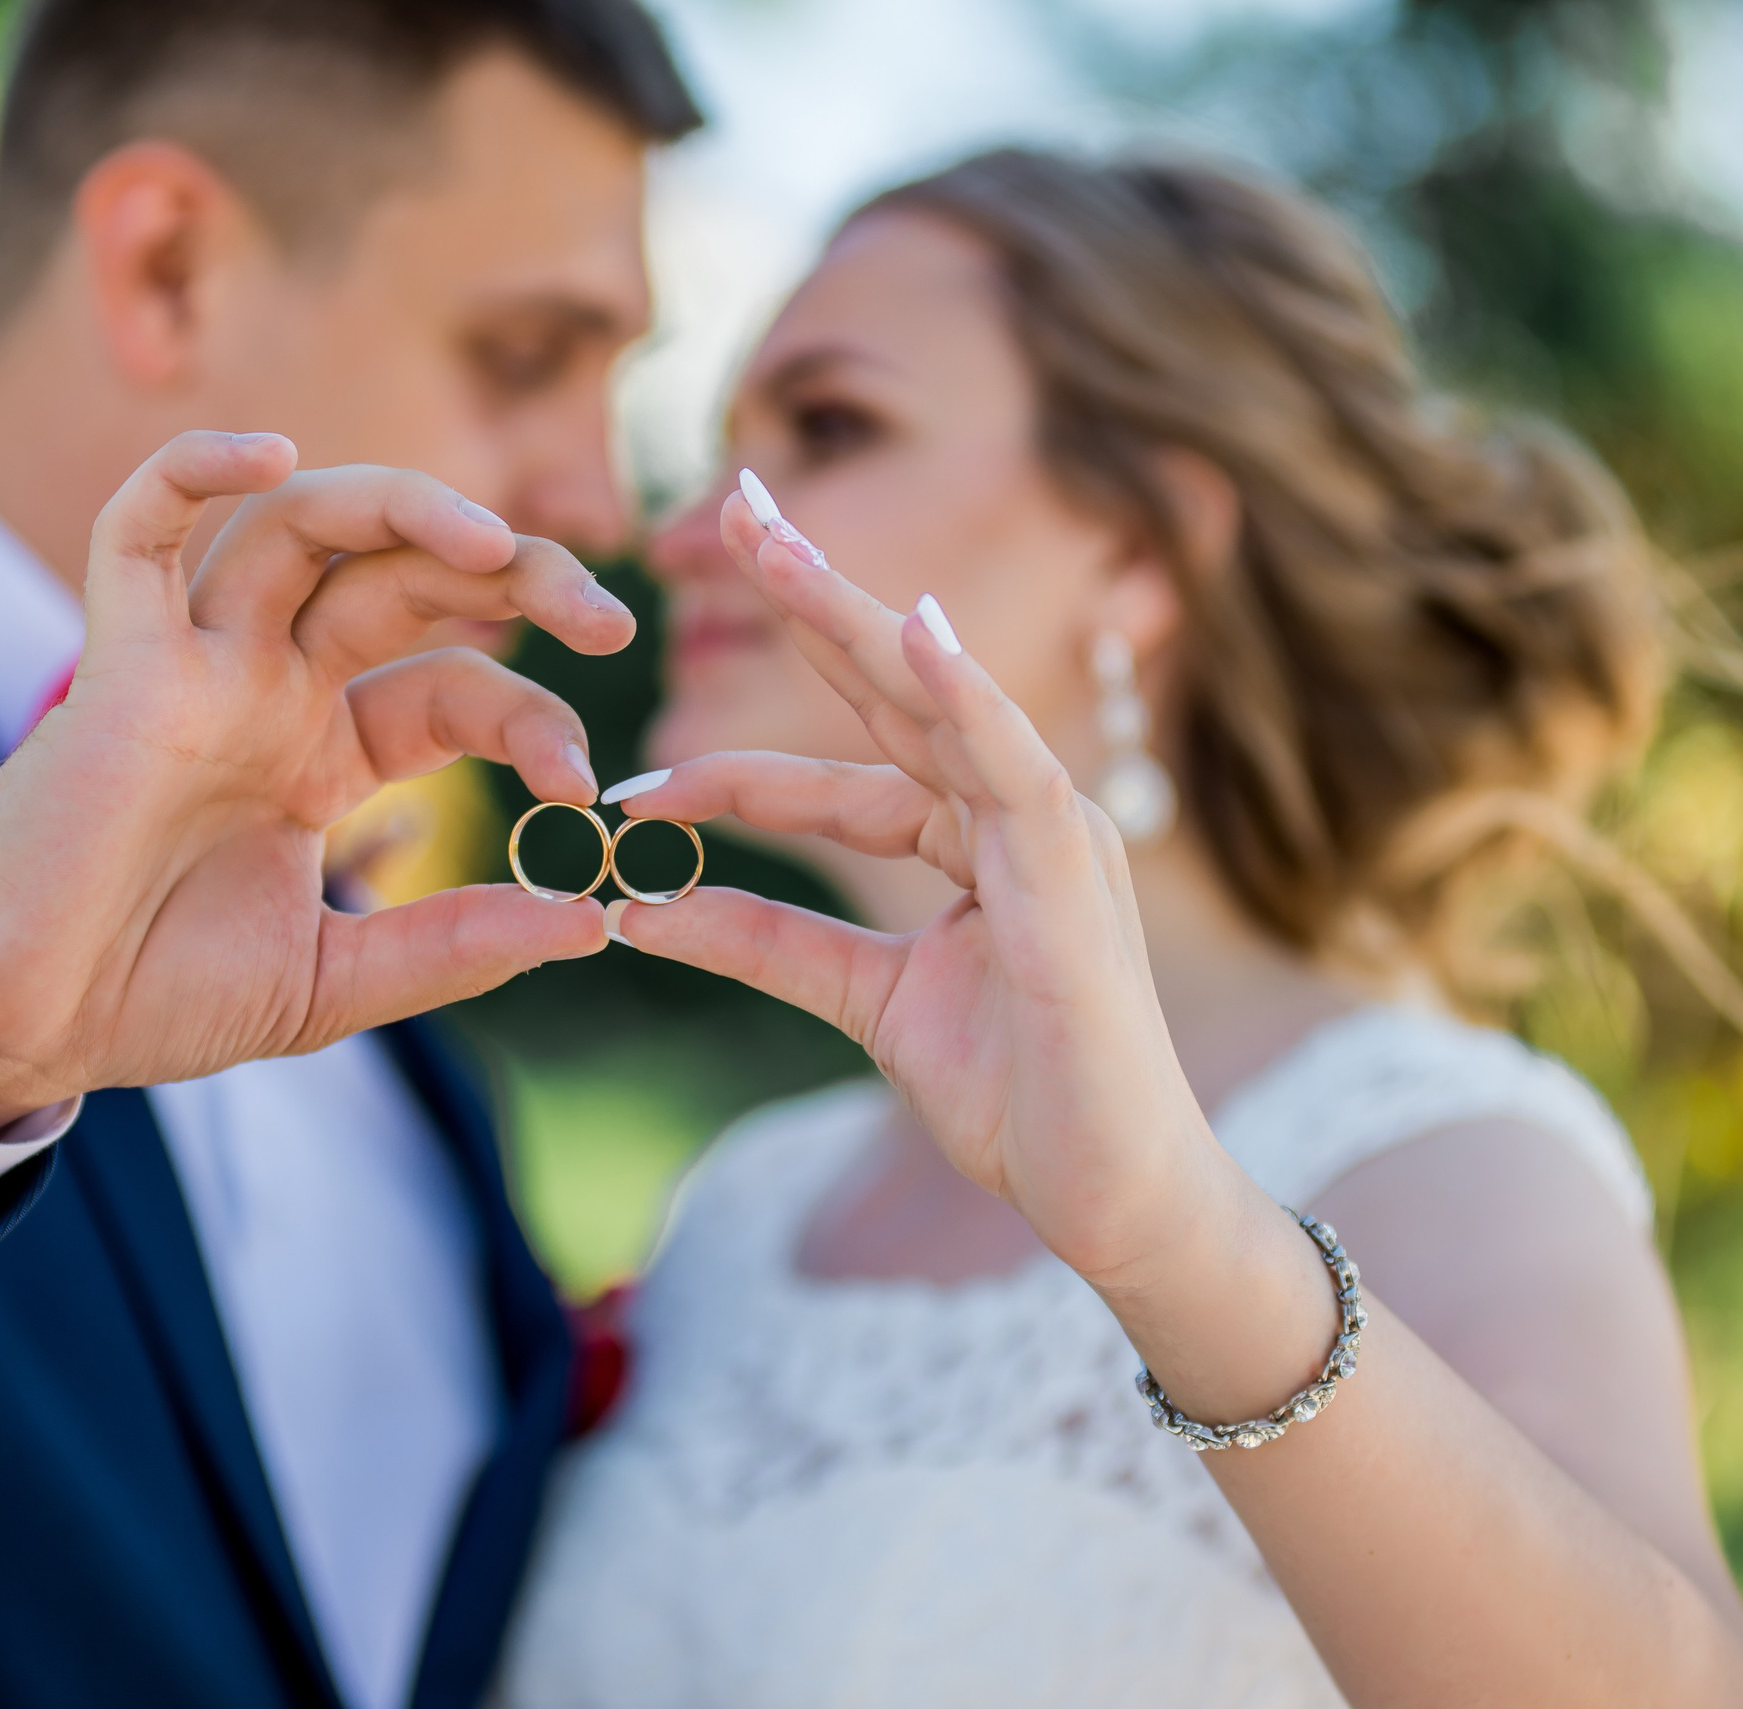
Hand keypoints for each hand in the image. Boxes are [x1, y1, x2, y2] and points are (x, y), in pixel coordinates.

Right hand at [0, 432, 629, 1133]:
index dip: (534, 716)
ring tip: (492, 541)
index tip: (585, 789)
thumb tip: (587, 923)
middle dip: (515, 576)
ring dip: (401, 507)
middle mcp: (269, 688)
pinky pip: (135, 532)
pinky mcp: (114, 667)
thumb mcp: (332, 980)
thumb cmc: (151, 997)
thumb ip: (451, 947)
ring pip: (298, 527)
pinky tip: (268, 454)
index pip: (456, 685)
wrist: (14, 1026)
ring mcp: (194, 665)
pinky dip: (190, 470)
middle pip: (404, 577)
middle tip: (607, 618)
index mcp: (323, 752)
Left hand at [607, 495, 1237, 1291]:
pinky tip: (912, 633)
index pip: (833, 773)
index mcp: (964, 838)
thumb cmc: (1018, 1096)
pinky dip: (965, 697)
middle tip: (731, 504)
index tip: (629, 781)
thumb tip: (640, 908)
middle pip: (890, 685)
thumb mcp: (863, 1002)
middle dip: (808, 595)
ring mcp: (1047, 831)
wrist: (1113, 1195)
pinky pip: (1013, 767)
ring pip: (937, 699)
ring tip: (775, 538)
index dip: (731, 770)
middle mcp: (1007, 811)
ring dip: (856, 612)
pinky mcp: (1074, 872)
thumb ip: (765, 945)